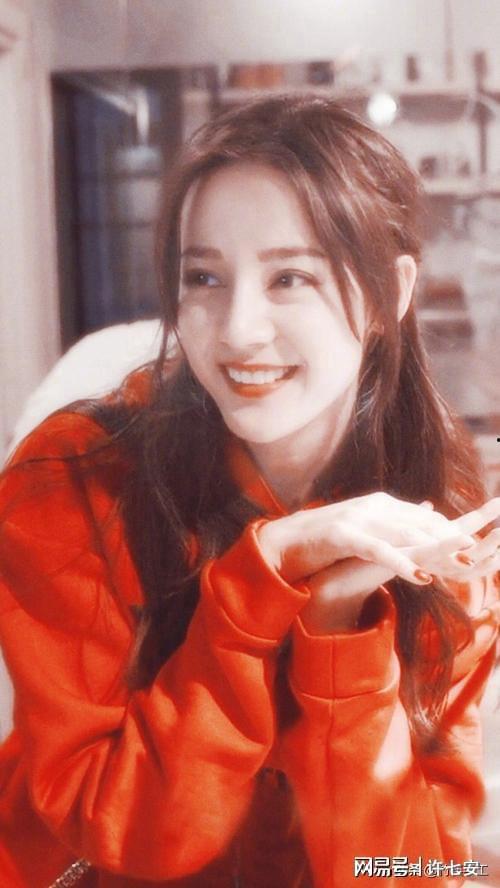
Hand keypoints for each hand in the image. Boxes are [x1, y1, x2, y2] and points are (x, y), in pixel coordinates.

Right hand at [257, 495, 499, 633]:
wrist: (283, 541)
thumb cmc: (324, 538)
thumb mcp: (366, 526)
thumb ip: (397, 519)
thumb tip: (430, 510)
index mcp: (379, 503)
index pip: (421, 516)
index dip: (448, 531)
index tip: (473, 546)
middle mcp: (371, 506)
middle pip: (419, 522)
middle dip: (450, 537)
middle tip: (477, 552)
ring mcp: (357, 518)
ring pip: (404, 533)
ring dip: (435, 547)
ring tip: (461, 559)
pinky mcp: (342, 535)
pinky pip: (378, 550)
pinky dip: (401, 562)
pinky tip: (421, 576)